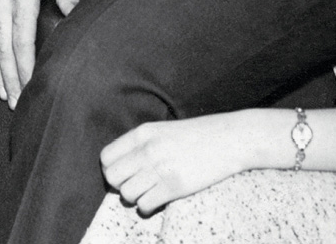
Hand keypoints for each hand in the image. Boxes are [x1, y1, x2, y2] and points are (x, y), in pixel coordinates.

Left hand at [101, 114, 248, 214]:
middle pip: (112, 177)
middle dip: (121, 185)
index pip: (106, 157)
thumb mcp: (163, 129)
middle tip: (136, 184)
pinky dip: (149, 206)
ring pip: (127, 194)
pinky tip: (160, 198)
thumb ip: (141, 144)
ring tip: (151, 190)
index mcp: (143, 132)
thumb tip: (120, 166)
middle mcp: (148, 149)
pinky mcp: (174, 186)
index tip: (125, 172)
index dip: (112, 169)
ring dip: (136, 197)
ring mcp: (161, 168)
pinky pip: (145, 205)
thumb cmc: (197, 135)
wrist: (228, 139)